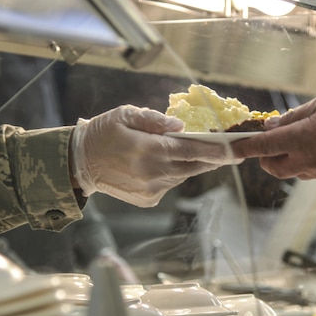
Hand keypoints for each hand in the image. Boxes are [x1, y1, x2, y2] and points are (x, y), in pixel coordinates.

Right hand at [71, 105, 240, 206]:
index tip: (236, 150)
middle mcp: (152, 173)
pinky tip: (161, 164)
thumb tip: (180, 127)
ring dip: (190, 164)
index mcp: (147, 150)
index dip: (216, 151)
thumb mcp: (125, 115)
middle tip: (232, 152)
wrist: (79, 164)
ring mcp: (151, 189)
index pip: (191, 150)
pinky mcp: (148, 200)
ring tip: (194, 152)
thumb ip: (155, 120)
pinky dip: (172, 173)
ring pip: (183, 175)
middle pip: (194, 166)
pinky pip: (170, 184)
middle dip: (214, 159)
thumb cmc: (103, 133)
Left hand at [233, 92, 315, 183]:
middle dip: (265, 157)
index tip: (229, 147)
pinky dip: (313, 162)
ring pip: (295, 171)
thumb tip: (274, 124)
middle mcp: (309, 162)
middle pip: (273, 167)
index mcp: (302, 139)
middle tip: (270, 142)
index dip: (242, 148)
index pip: (262, 147)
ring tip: (304, 141)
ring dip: (291, 159)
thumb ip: (296, 116)